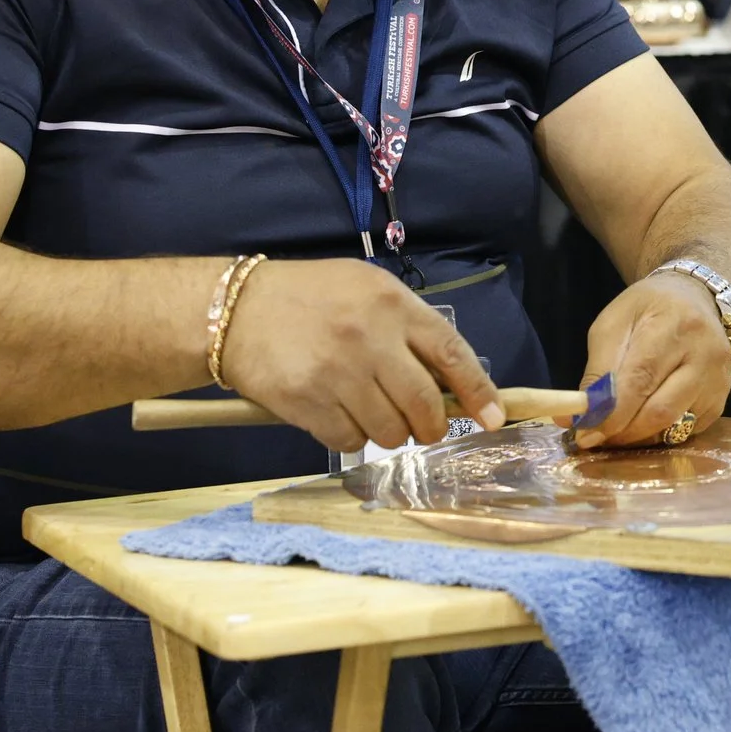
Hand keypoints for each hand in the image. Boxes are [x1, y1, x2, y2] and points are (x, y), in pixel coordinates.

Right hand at [220, 259, 499, 453]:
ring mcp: (338, 374)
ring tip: (374, 414)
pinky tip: (339, 415)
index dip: (479, 391)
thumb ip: (410, 327)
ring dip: (390, 434)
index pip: (452, 354)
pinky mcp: (308, 404)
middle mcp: (371, 340)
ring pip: (390, 432)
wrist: (236, 310)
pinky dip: (352, 438)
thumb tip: (451, 380)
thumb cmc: (312, 297)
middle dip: (432, 427)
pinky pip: (350, 441)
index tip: (494, 417)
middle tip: (423, 428)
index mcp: (393, 305)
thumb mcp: (368, 290)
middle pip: (425, 405)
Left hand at [575, 271, 730, 448]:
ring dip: (639, 436)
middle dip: (623, 431)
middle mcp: (704, 354)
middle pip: (660, 410)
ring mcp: (718, 380)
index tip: (586, 433)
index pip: (641, 378)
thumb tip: (580, 416)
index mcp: (674, 325)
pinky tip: (643, 422)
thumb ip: (597, 370)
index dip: (612, 412)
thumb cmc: (649, 309)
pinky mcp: (722, 400)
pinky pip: (687, 431)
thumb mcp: (614, 324)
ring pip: (675, 426)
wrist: (695, 299)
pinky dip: (659, 434)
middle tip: (596, 437)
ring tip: (615, 430)